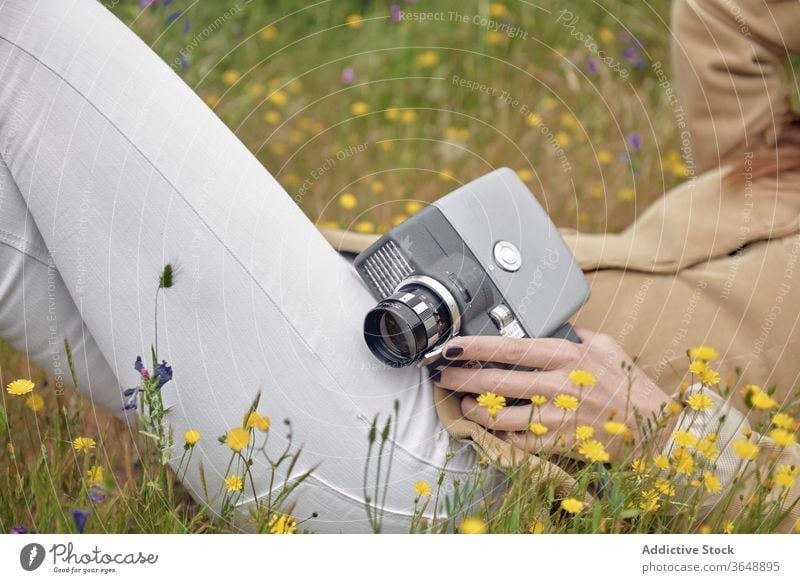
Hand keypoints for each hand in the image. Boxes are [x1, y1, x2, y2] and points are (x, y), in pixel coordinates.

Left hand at [434, 328, 673, 462]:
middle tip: (440, 374)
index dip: (474, 347)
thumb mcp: (606, 346)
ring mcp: (558, 416)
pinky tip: (490, 429)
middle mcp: (557, 384)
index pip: (509, 348)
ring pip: (501, 415)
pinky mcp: (561, 443)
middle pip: (496, 382)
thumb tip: (553, 324)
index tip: (451, 344)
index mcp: (565, 356)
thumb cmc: (630, 386)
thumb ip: (575, 334)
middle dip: (460, 378)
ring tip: (461, 403)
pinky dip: (500, 436)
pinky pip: (519, 443)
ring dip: (474, 410)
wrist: (656, 428)